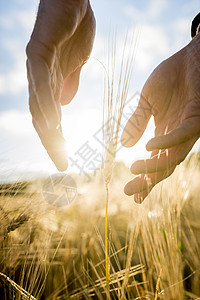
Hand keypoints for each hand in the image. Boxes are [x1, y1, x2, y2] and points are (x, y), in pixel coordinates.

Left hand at [26, 0, 94, 170]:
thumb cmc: (76, 28)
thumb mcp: (77, 63)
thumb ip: (70, 82)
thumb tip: (65, 103)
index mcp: (51, 84)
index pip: (50, 118)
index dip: (56, 140)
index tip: (64, 159)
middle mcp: (40, 80)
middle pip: (42, 117)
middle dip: (51, 142)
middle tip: (60, 164)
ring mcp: (37, 66)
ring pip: (39, 104)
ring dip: (47, 128)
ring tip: (55, 149)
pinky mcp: (39, 52)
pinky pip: (41, 82)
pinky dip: (46, 102)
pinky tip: (53, 121)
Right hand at [121, 33, 199, 202]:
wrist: (189, 57)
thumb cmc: (170, 78)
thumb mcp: (146, 102)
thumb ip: (136, 123)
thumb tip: (123, 145)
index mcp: (164, 135)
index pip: (155, 162)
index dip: (145, 179)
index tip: (131, 194)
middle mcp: (177, 137)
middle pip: (165, 166)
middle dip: (148, 181)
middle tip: (130, 192)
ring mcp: (188, 129)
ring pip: (174, 156)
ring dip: (154, 165)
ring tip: (134, 170)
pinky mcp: (197, 116)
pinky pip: (182, 134)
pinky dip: (166, 142)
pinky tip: (149, 145)